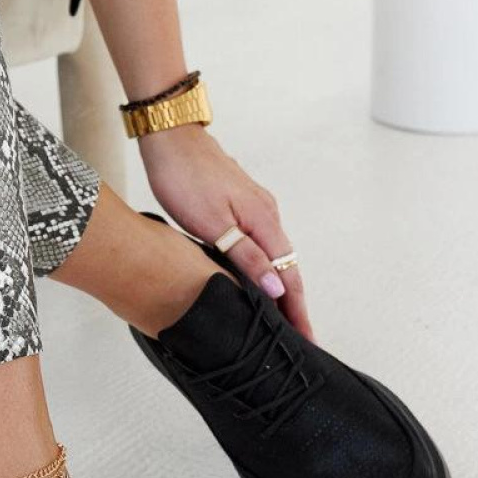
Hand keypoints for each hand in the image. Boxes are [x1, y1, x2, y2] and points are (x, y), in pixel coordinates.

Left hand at [139, 125, 312, 339]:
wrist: (170, 137)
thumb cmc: (185, 177)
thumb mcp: (213, 224)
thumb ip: (247, 257)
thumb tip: (277, 289)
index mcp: (265, 223)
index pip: (290, 278)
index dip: (298, 312)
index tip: (307, 341)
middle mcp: (267, 215)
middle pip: (288, 269)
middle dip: (294, 306)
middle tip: (298, 340)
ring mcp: (255, 208)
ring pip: (275, 256)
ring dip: (280, 287)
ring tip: (280, 318)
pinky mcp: (241, 204)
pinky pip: (262, 243)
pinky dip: (265, 267)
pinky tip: (257, 278)